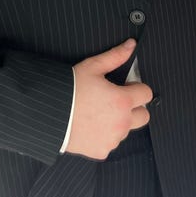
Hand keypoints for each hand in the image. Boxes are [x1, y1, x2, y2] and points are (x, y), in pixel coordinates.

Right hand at [66, 39, 152, 159]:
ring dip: (119, 122)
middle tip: (115, 100)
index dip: (135, 87)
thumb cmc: (69, 88)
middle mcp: (122, 122)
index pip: (146, 94)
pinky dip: (104, 135)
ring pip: (126, 130)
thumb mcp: (92, 67)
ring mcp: (113, 139)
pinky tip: (90, 125)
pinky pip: (111, 142)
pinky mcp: (102, 151)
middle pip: (144, 116)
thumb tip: (131, 45)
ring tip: (98, 112)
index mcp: (122, 100)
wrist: (48, 113)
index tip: (123, 86)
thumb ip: (115, 56)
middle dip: (134, 107)